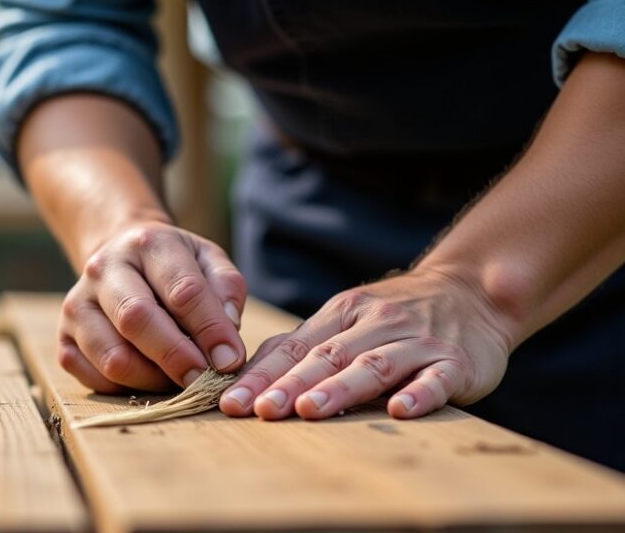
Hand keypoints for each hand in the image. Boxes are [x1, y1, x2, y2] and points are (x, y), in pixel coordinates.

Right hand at [58, 220, 248, 392]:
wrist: (119, 257)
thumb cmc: (173, 266)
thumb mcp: (207, 260)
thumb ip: (226, 290)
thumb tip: (226, 338)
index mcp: (147, 243)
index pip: (182, 290)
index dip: (210, 329)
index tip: (230, 360)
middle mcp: (103, 269)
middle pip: (136, 320)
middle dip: (176, 357)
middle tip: (204, 381)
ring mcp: (77, 304)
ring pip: (113, 357)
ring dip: (152, 380)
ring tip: (176, 380)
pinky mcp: (63, 338)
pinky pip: (93, 377)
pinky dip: (125, 388)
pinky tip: (147, 377)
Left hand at [219, 267, 518, 419]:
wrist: (472, 292)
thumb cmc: (395, 316)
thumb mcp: (347, 319)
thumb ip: (305, 345)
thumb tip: (248, 375)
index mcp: (341, 315)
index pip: (293, 347)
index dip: (261, 375)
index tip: (231, 402)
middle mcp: (374, 325)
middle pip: (326, 357)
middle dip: (289, 385)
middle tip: (260, 410)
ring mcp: (415, 342)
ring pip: (372, 366)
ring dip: (339, 389)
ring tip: (309, 411)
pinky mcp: (454, 362)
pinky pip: (435, 378)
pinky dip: (418, 394)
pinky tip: (400, 410)